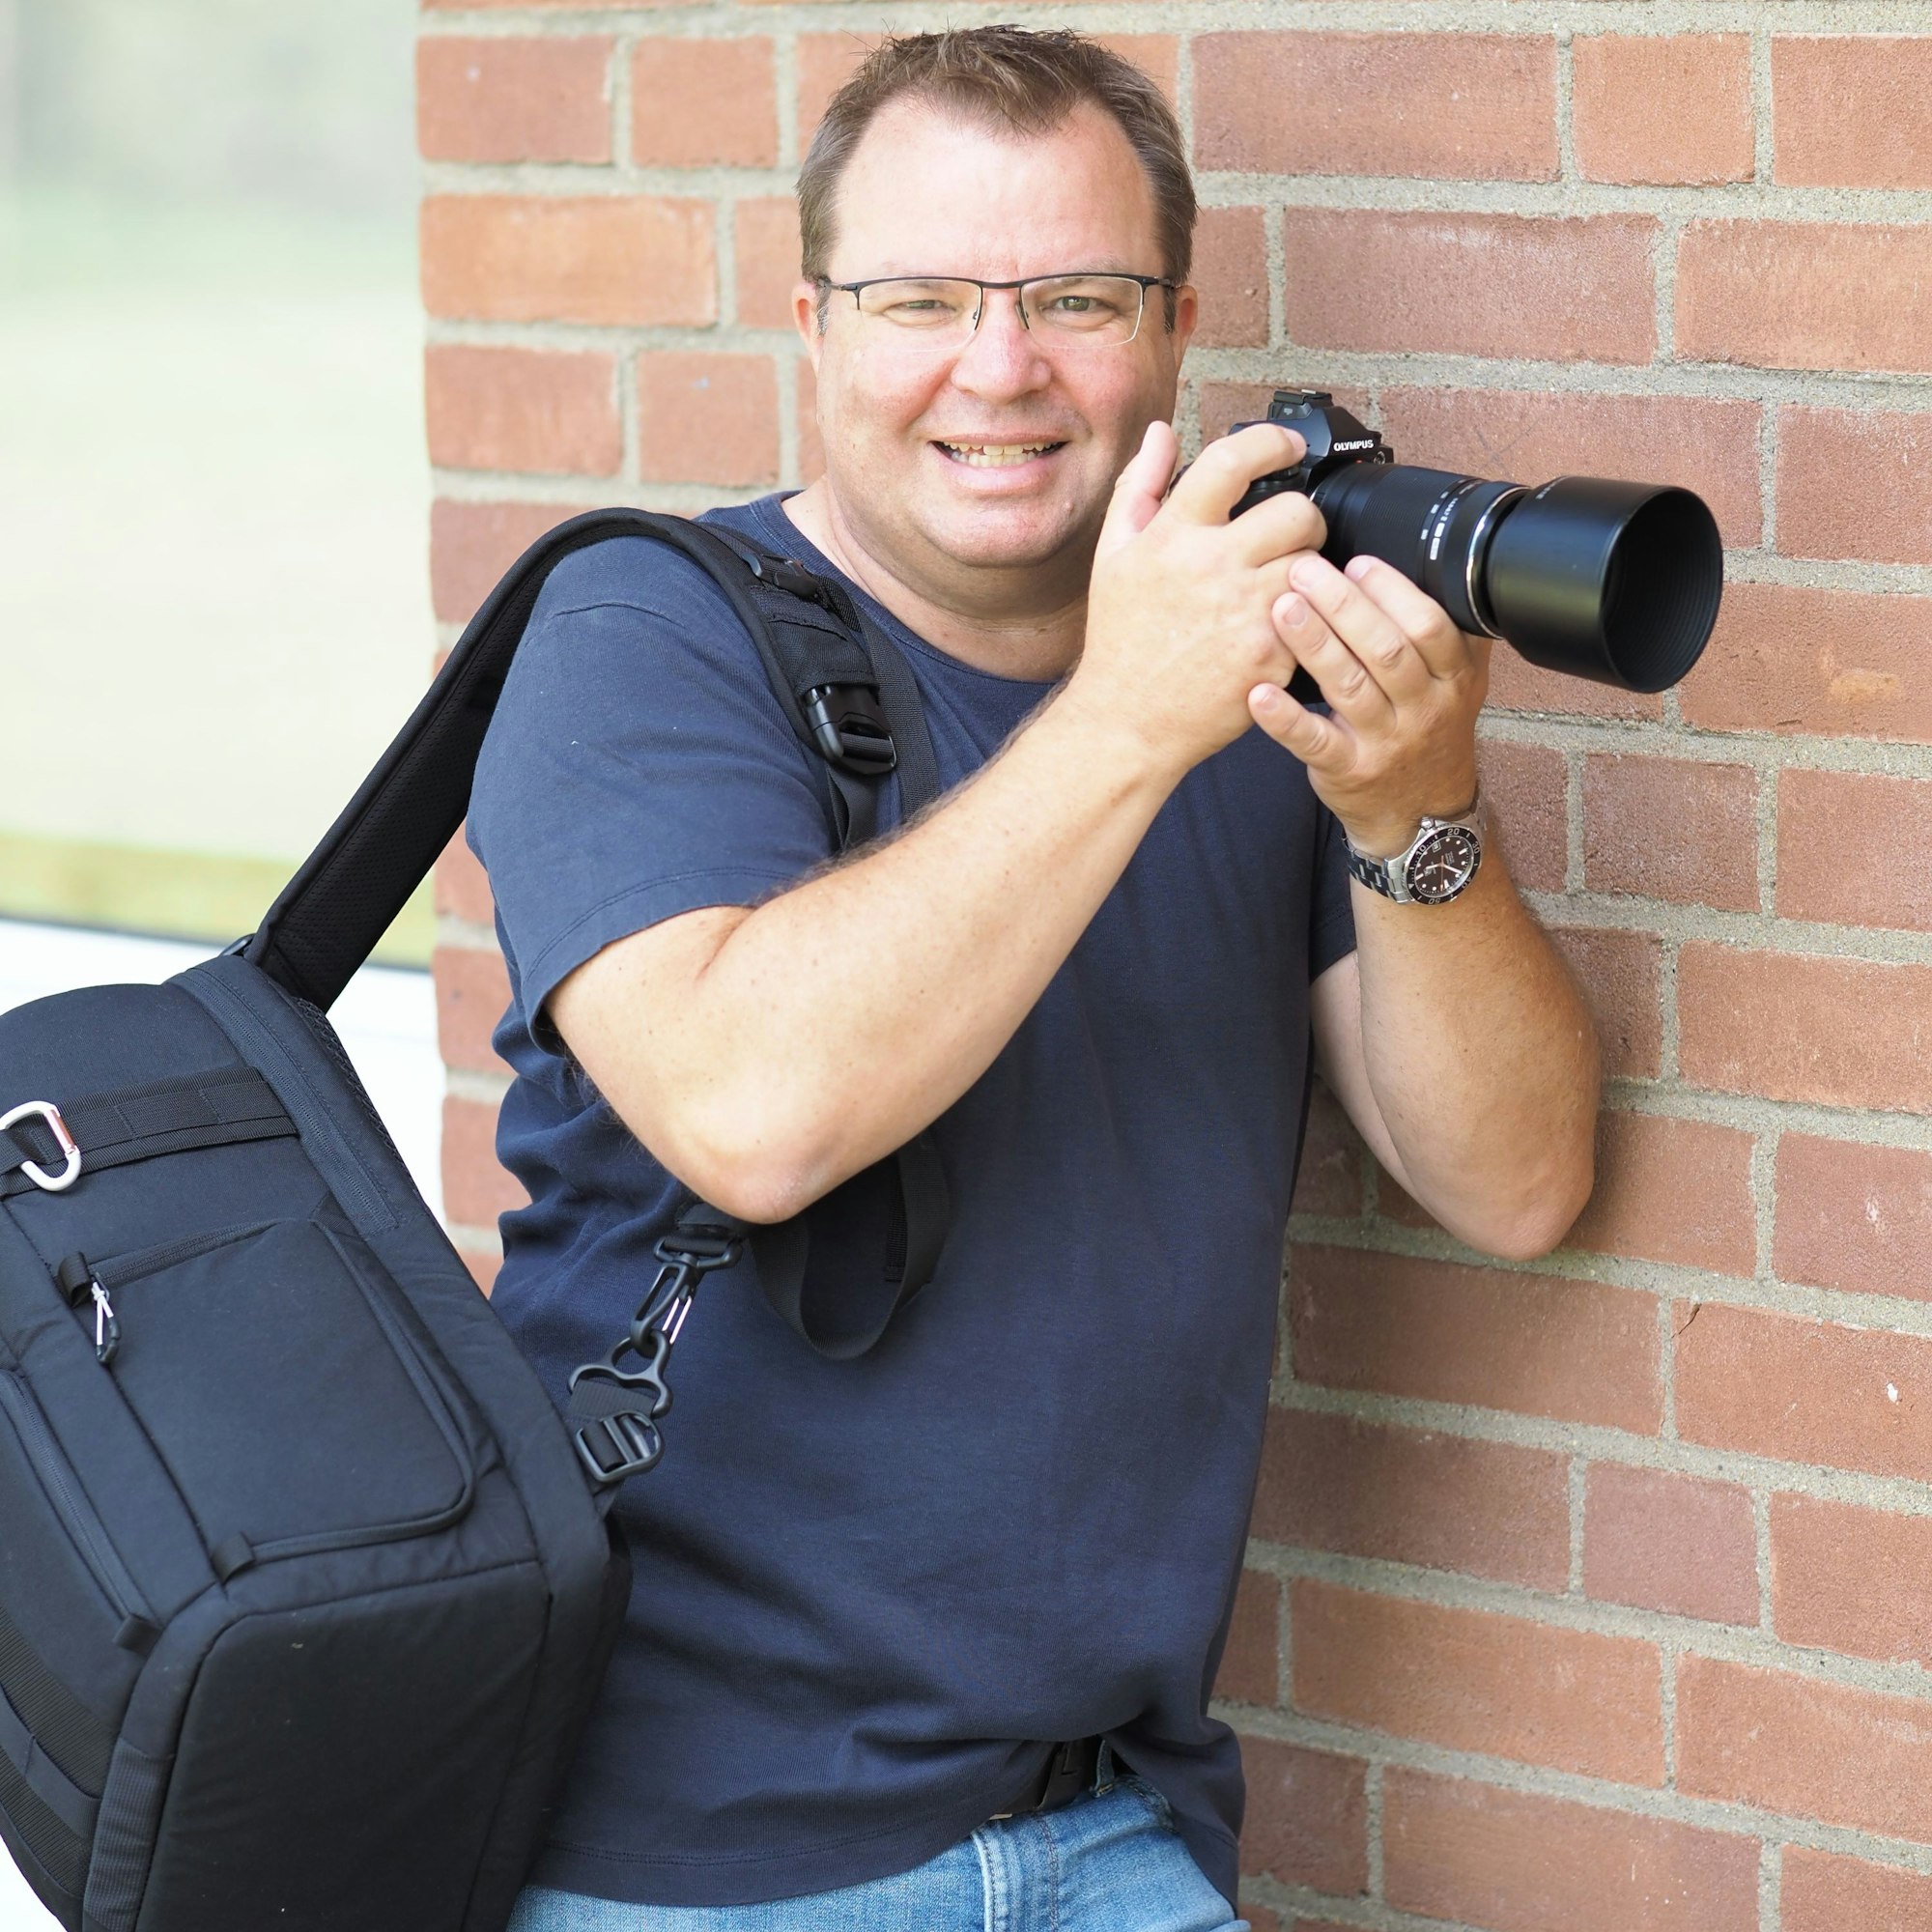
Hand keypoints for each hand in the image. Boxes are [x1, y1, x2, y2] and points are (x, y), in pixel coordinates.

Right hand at [1069, 420, 1328, 778]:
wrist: (1127, 721)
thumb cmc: (1121, 640)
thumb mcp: (1114, 555)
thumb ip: (1140, 487)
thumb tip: (1162, 433)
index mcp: (1173, 535)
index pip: (1232, 461)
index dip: (1270, 442)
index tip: (1287, 446)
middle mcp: (1211, 567)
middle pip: (1296, 512)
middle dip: (1303, 520)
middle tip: (1292, 538)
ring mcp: (1245, 612)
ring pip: (1314, 566)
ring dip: (1309, 572)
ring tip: (1286, 586)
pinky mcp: (1270, 655)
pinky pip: (1312, 619)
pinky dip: (1305, 621)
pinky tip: (1281, 629)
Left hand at [1247, 553, 1488, 855]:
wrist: (1419, 813)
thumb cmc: (1427, 730)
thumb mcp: (1457, 683)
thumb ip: (1446, 633)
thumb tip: (1426, 561)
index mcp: (1453, 677)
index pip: (1428, 625)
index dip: (1392, 591)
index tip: (1355, 563)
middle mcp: (1424, 708)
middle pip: (1386, 650)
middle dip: (1343, 606)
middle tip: (1302, 570)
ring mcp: (1386, 742)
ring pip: (1350, 687)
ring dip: (1314, 645)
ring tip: (1281, 609)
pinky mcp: (1348, 770)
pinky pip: (1315, 741)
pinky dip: (1286, 719)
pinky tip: (1260, 693)